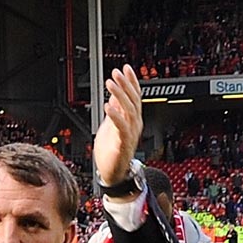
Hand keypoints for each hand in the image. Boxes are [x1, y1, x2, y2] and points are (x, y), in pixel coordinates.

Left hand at [92, 64, 144, 187]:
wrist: (112, 175)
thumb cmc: (111, 152)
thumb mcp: (111, 125)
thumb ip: (115, 110)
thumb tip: (115, 95)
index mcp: (132, 120)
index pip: (135, 96)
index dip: (131, 81)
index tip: (125, 68)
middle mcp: (134, 125)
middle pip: (133, 100)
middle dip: (125, 85)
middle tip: (116, 73)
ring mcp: (130, 134)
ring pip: (129, 111)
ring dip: (120, 95)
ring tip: (111, 84)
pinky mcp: (124, 144)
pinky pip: (121, 127)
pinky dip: (115, 116)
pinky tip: (108, 106)